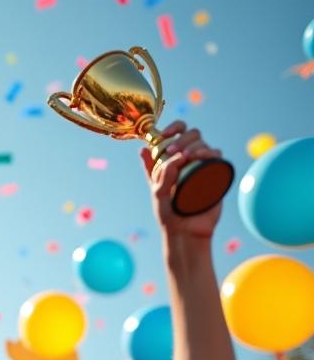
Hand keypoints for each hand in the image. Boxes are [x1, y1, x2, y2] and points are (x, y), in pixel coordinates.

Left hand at [141, 124, 223, 239]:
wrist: (186, 231)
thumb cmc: (169, 213)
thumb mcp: (157, 192)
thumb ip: (153, 172)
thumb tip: (143, 150)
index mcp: (173, 160)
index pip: (176, 134)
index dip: (173, 127)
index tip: (165, 134)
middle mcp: (189, 159)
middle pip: (192, 134)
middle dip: (182, 138)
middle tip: (174, 151)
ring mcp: (203, 165)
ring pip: (203, 143)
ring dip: (193, 146)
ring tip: (186, 158)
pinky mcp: (216, 173)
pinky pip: (216, 156)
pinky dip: (209, 153)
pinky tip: (202, 158)